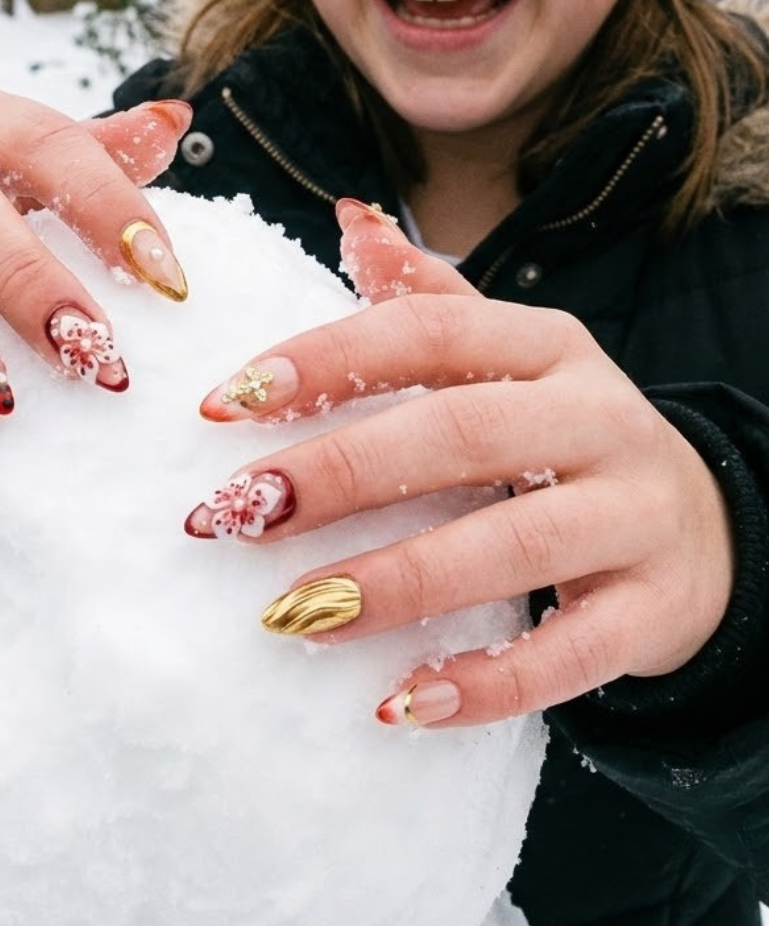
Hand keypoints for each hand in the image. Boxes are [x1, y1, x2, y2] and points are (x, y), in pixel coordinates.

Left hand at [186, 199, 734, 728]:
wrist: (700, 527)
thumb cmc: (564, 437)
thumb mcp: (510, 359)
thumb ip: (429, 299)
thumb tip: (351, 221)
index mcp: (547, 346)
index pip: (427, 332)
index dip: (325, 358)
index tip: (225, 401)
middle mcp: (597, 417)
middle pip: (461, 432)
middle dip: (342, 470)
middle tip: (241, 511)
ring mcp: (635, 514)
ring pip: (514, 540)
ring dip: (398, 580)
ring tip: (296, 613)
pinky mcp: (653, 609)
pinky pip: (569, 652)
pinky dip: (485, 682)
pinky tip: (401, 704)